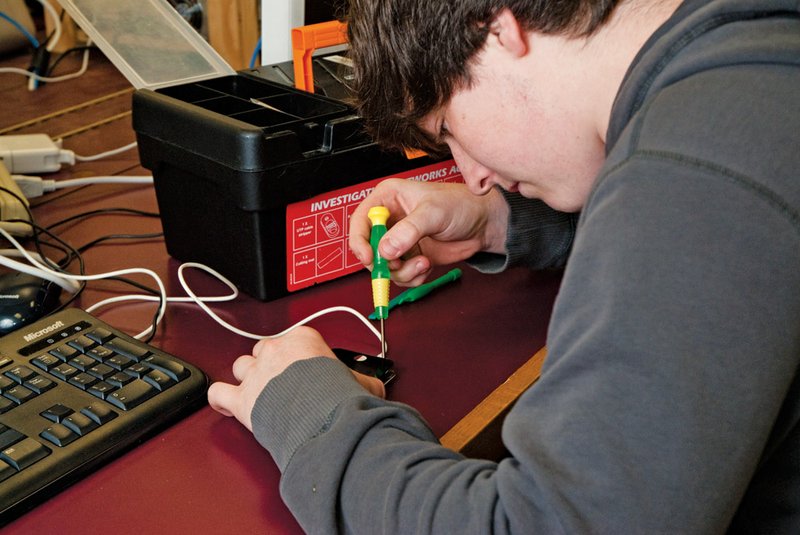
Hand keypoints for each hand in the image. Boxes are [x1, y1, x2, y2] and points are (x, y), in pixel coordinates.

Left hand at [207, 326, 384, 430]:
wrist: (325, 420)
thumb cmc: (340, 399)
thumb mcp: (363, 383)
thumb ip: (363, 379)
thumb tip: (374, 384)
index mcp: (303, 340)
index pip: (293, 338)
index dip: (297, 355)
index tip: (303, 366)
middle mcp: (275, 352)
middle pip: (263, 350)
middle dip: (269, 364)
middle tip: (282, 382)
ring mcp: (256, 375)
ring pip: (240, 366)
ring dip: (247, 378)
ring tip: (259, 392)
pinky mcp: (242, 400)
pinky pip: (218, 393)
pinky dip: (220, 399)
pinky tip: (228, 405)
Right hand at [349, 179, 508, 285]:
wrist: (483, 224)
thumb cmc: (461, 205)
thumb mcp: (433, 213)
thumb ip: (408, 231)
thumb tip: (385, 250)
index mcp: (387, 199)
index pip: (360, 221)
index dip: (360, 241)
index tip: (370, 257)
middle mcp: (390, 220)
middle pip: (368, 248)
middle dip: (383, 262)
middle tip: (400, 264)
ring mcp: (400, 240)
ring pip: (384, 266)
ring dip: (402, 272)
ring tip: (423, 263)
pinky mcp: (410, 256)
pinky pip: (400, 275)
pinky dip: (412, 277)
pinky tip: (427, 267)